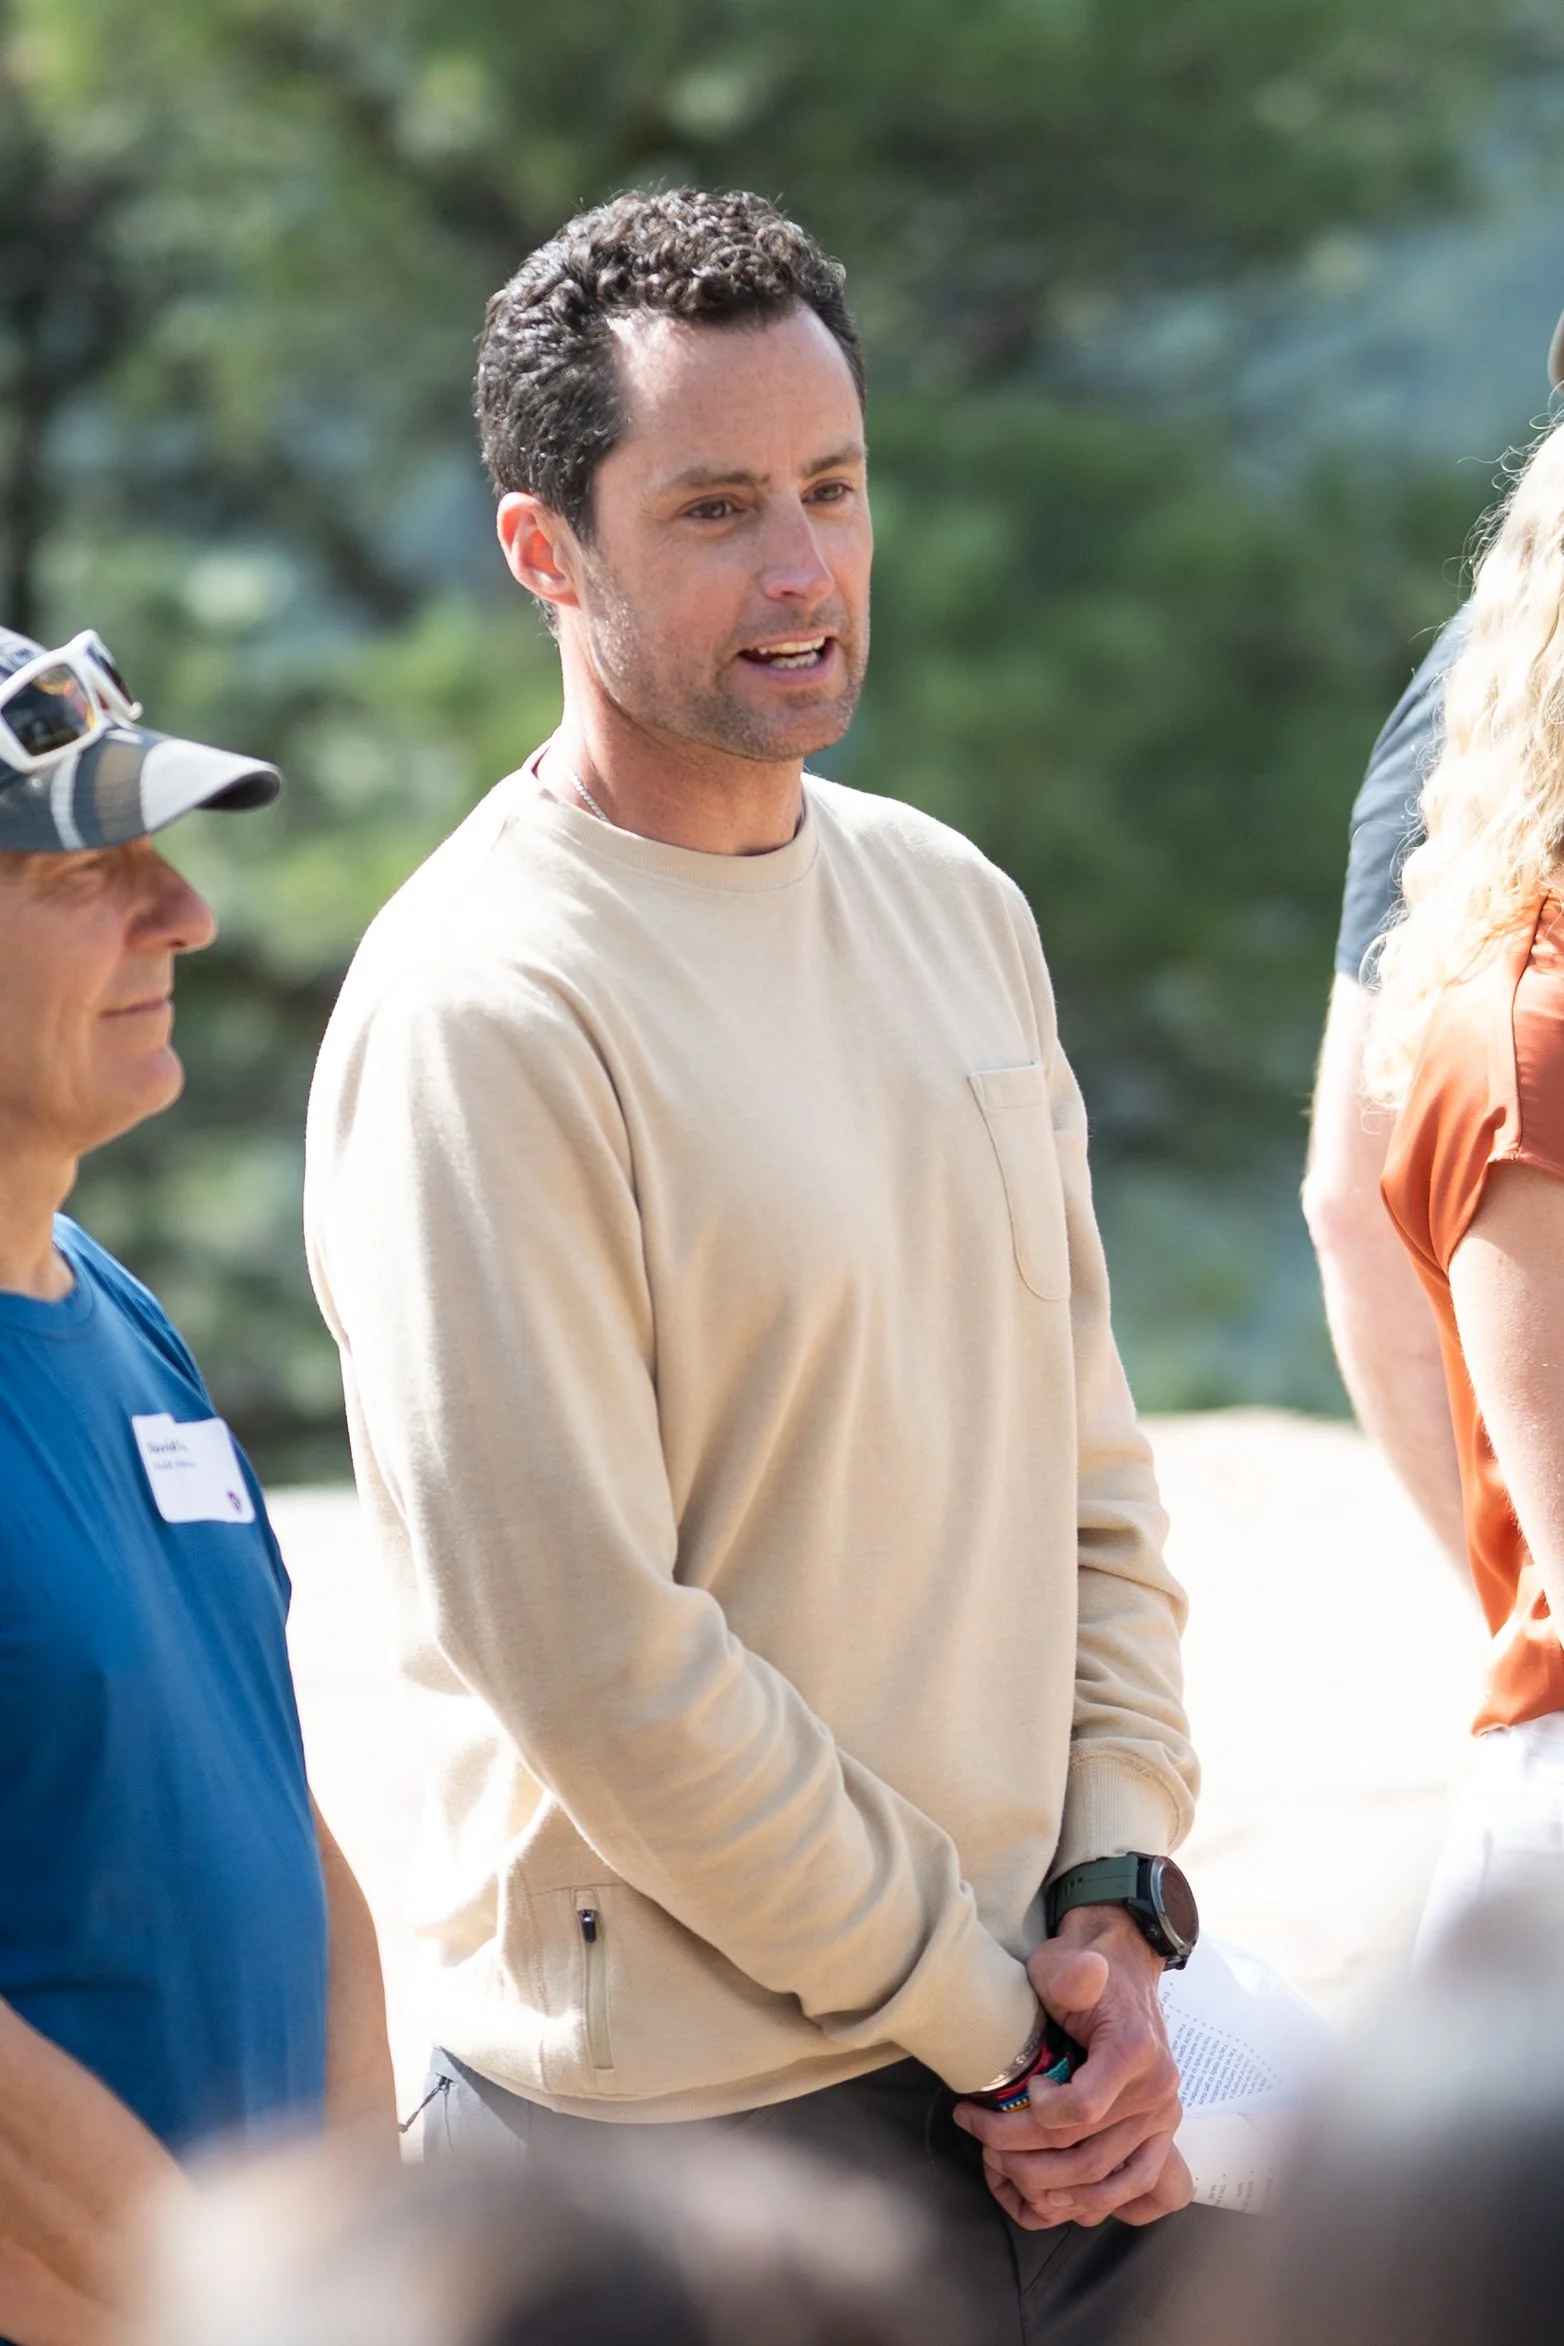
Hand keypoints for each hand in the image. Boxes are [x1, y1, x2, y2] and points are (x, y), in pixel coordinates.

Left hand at [953, 1906, 1190, 2229]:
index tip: (1021, 2088)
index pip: (1083, 2110)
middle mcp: (1157, 2094)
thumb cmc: (1085, 1968)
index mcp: (1134, 2052)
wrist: (1122, 1968)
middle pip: (1085, 2154)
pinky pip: (1130, 2189)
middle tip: (981, 2137)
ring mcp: (1161, 2121)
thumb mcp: (1065, 1962)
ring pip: (1104, 2183)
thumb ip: (1071, 1973)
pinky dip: (1090, 2203)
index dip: (1039, 2113)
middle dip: (1022, 2156)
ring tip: (1005, 2169)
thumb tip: (1085, 1974)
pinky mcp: (1158, 2137)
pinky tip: (1050, 2197)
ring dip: (1048, 2189)